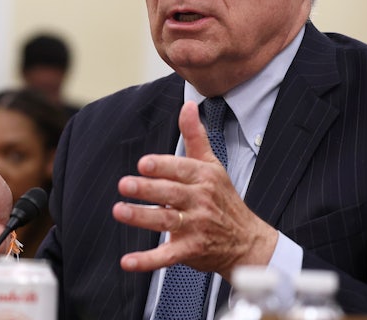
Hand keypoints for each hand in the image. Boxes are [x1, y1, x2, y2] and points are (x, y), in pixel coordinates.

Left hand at [112, 101, 278, 280]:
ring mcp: (196, 227)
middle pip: (170, 193)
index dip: (162, 166)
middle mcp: (200, 201)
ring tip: (120, 211)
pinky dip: (146, 261)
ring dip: (141, 217)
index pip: (181, 169)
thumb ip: (195, 136)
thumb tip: (188, 105)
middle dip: (147, 189)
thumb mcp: (212, 165)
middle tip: (124, 184)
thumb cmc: (224, 199)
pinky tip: (127, 261)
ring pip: (165, 221)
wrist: (247, 241)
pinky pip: (166, 256)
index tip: (143, 164)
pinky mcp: (190, 250)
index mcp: (204, 178)